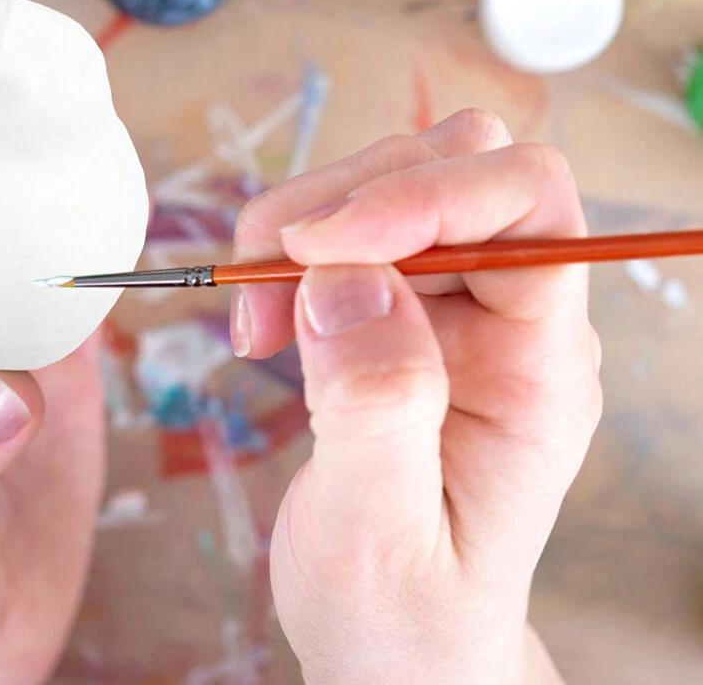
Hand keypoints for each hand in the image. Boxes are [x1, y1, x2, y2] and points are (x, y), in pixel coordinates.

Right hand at [232, 109, 599, 684]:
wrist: (396, 644)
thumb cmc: (403, 615)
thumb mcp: (381, 536)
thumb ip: (376, 408)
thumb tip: (346, 275)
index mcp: (543, 368)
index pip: (527, 205)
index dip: (423, 196)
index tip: (313, 246)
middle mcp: (512, 316)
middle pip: (458, 164)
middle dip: (349, 199)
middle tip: (266, 283)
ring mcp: (459, 306)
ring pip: (395, 177)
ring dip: (307, 219)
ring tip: (256, 314)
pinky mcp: (404, 307)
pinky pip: (350, 224)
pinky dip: (290, 246)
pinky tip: (266, 316)